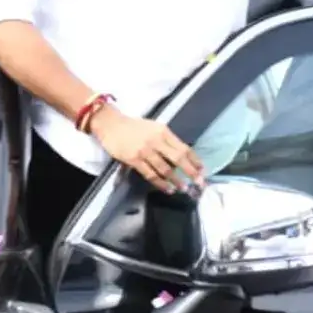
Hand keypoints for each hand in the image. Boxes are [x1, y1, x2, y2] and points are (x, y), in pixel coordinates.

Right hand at [89, 107, 204, 192]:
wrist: (110, 124)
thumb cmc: (132, 126)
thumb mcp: (153, 127)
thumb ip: (166, 139)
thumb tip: (181, 156)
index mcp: (163, 131)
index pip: (183, 147)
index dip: (194, 160)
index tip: (202, 170)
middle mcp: (156, 140)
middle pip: (178, 158)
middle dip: (191, 172)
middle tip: (200, 183)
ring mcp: (145, 151)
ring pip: (165, 169)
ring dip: (176, 180)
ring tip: (184, 188)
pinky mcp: (134, 159)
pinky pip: (150, 174)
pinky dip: (161, 183)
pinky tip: (167, 188)